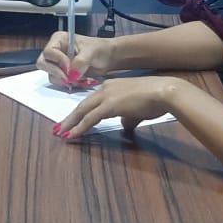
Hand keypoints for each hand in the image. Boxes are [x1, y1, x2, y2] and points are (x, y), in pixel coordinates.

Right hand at [37, 32, 116, 85]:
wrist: (108, 58)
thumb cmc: (100, 49)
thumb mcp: (91, 52)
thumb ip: (81, 61)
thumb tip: (71, 74)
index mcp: (59, 40)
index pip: (49, 52)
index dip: (58, 61)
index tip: (70, 68)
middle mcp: (55, 51)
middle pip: (43, 64)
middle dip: (57, 72)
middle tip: (70, 79)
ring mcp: (58, 63)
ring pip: (51, 74)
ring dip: (65, 79)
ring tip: (80, 78)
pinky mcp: (63, 73)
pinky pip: (59, 81)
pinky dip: (69, 83)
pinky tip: (81, 80)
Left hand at [52, 75, 185, 138]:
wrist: (164, 92)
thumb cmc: (155, 99)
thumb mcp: (137, 109)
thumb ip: (128, 116)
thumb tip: (125, 125)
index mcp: (111, 87)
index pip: (91, 100)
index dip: (80, 111)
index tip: (71, 120)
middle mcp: (105, 88)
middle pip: (82, 105)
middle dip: (69, 118)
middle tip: (58, 128)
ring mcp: (106, 96)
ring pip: (82, 111)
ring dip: (70, 123)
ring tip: (60, 133)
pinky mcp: (109, 105)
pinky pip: (90, 118)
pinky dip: (79, 127)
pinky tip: (72, 135)